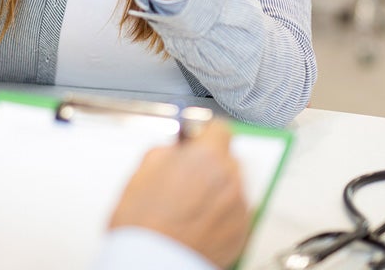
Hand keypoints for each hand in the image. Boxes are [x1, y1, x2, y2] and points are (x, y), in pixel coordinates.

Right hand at [108, 121, 248, 268]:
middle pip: (228, 158)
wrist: (153, 262)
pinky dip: (221, 213)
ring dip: (216, 188)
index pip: (220, 128)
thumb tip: (176, 148)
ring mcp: (239, 208)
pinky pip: (235, 212)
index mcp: (207, 157)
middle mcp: (230, 179)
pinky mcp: (242, 233)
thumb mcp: (143, 169)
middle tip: (187, 176)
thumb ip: (167, 150)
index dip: (204, 133)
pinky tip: (198, 221)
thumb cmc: (145, 223)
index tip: (196, 139)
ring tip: (189, 204)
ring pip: (233, 186)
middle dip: (210, 163)